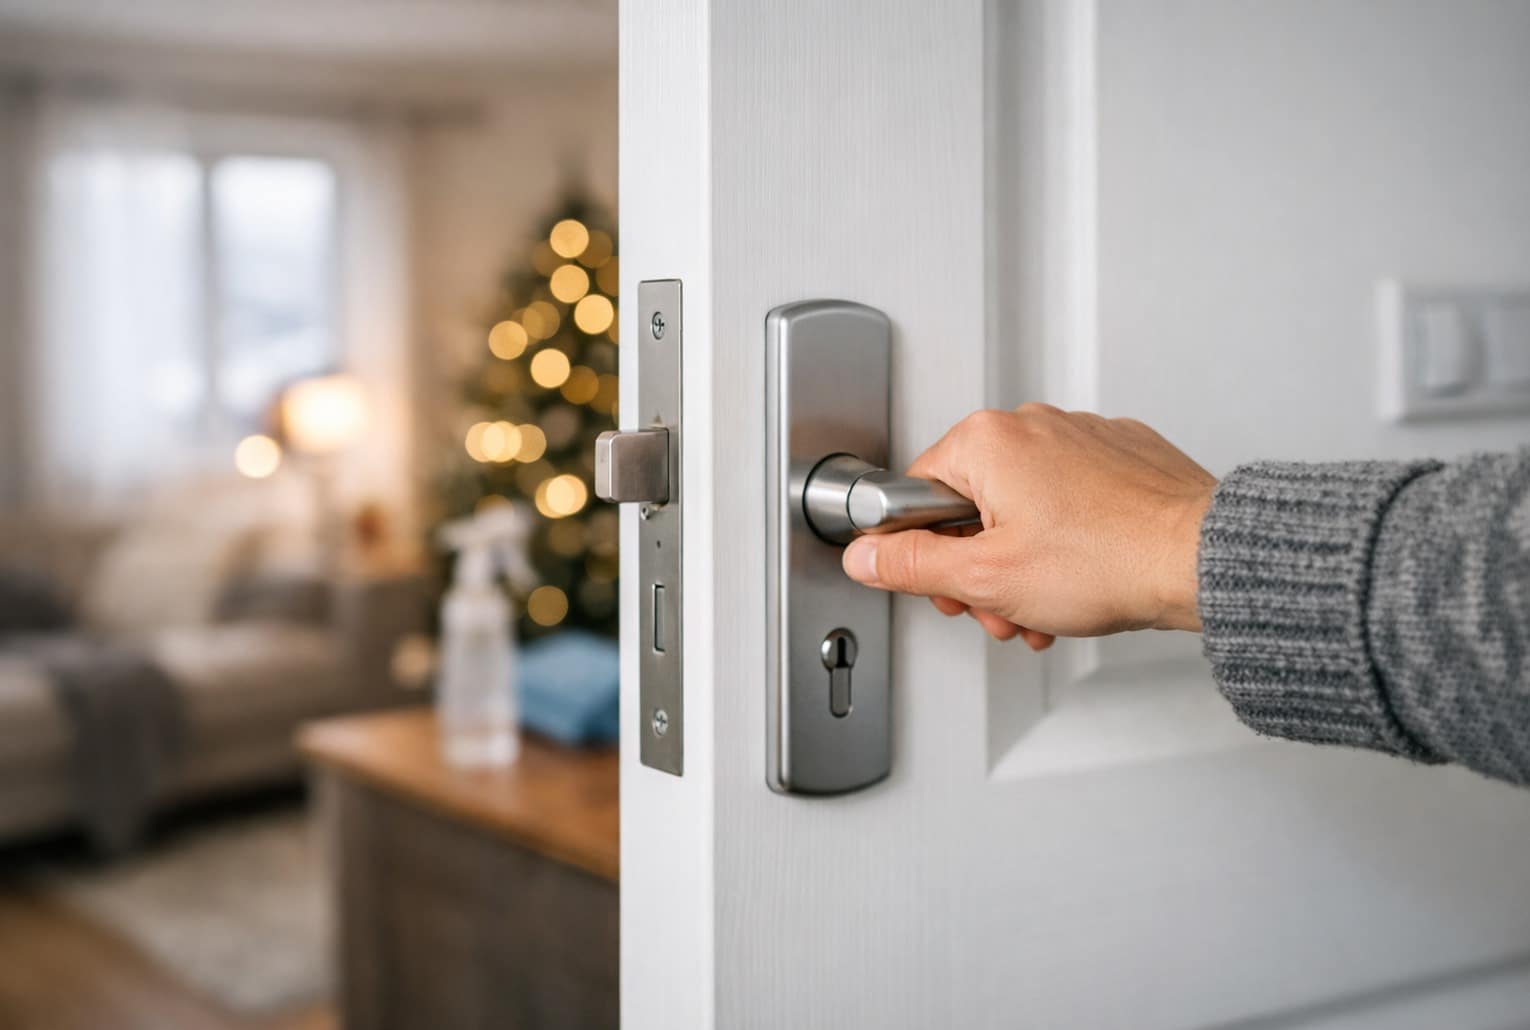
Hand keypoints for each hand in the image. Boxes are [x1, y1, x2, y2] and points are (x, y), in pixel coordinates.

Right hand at [840, 405, 1214, 648]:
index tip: (946, 586)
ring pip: (1022, 509)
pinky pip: (1070, 501)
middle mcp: (1033, 426)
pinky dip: (1066, 542)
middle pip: (971, 506)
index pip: (916, 495)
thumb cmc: (1108, 560)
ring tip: (1047, 606)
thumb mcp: (985, 578)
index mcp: (987, 441)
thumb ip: (911, 565)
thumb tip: (865, 556)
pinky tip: (1082, 579)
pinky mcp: (1121, 458)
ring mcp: (1082, 438)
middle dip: (980, 570)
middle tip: (1000, 607)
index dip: (925, 554)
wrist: (1201, 560)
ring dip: (1021, 566)